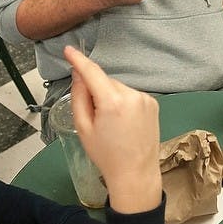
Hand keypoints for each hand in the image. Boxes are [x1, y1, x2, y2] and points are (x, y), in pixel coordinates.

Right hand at [65, 46, 161, 213]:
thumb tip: (78, 75)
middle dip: (96, 91)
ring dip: (111, 97)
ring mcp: (145, 98)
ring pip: (118, 88)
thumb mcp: (83, 128)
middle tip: (94, 116)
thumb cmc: (106, 155)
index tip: (69, 50)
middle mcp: (132, 95)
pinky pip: (131, 95)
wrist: (136, 173)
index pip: (92, 72)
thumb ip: (79, 97)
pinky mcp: (153, 103)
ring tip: (112, 124)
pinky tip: (124, 123)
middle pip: (105, 82)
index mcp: (112, 102)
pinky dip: (123, 102)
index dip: (79, 60)